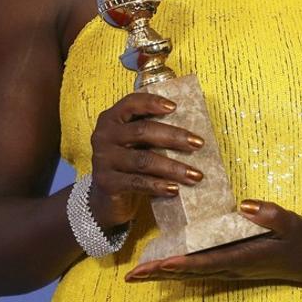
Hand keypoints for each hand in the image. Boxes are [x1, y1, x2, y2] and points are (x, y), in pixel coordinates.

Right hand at [87, 92, 206, 228]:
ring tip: (194, 174)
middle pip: (142, 131)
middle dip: (174, 136)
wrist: (107, 199)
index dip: (152, 102)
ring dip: (172, 167)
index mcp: (111, 119)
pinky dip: (158, 185)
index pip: (131, 103)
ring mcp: (103, 159)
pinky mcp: (106, 182)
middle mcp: (103, 135)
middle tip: (198, 144)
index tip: (175, 106)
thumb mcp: (135, 144)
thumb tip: (191, 133)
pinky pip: (136, 182)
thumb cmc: (129, 164)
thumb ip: (152, 133)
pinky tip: (174, 188)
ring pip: (143, 160)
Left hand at [124, 200, 301, 284]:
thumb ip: (270, 214)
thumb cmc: (299, 238)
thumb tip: (244, 206)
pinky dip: (177, 269)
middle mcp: (230, 266)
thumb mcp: (291, 223)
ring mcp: (228, 268)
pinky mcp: (229, 264)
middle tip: (132, 276)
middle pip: (189, 273)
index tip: (158, 264)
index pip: (205, 261)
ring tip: (136, 275)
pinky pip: (197, 269)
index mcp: (241, 256)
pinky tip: (162, 266)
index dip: (181, 264)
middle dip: (160, 274)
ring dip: (163, 274)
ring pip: (189, 273)